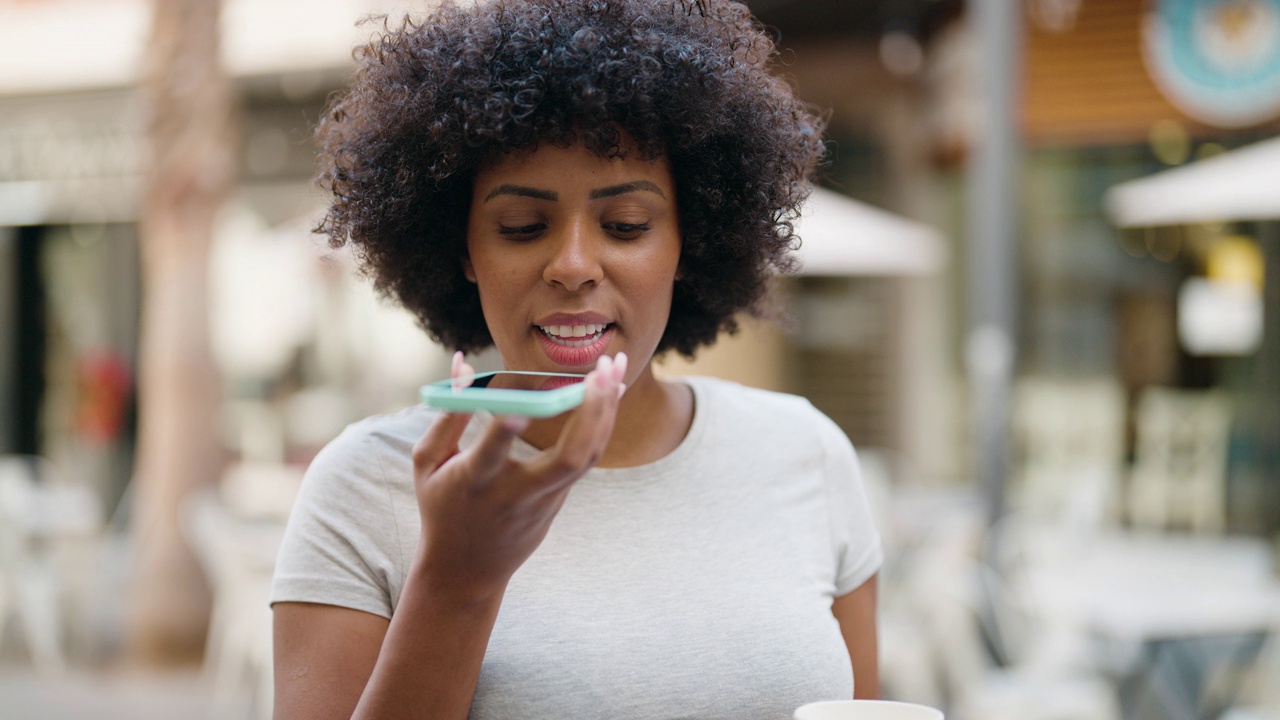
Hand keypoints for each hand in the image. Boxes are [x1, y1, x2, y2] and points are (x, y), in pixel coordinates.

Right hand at [410, 352, 626, 602]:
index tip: (521, 405)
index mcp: (474, 481)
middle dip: (591, 411)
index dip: (505, 430)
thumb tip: (463, 362)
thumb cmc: (442, 506)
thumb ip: (448, 413)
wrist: (466, 571)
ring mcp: (544, 499)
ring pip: (586, 457)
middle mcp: (516, 492)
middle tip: (602, 368)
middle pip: (567, 458)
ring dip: (607, 410)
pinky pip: (585, 458)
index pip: (493, 453)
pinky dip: (601, 422)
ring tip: (615, 366)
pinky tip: (611, 390)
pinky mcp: (558, 500)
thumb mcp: (428, 463)